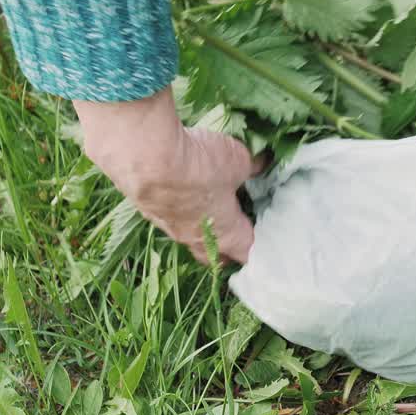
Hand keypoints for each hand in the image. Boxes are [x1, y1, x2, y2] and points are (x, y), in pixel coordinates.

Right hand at [77, 87, 259, 263]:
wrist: (148, 158)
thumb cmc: (202, 167)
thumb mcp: (239, 160)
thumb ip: (252, 166)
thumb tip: (260, 163)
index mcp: (227, 235)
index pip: (248, 253)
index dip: (259, 247)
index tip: (267, 237)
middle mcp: (198, 239)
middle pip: (215, 256)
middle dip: (227, 247)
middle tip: (237, 229)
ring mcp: (171, 228)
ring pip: (190, 237)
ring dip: (200, 225)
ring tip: (208, 204)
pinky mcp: (150, 211)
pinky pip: (169, 217)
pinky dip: (177, 207)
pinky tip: (180, 186)